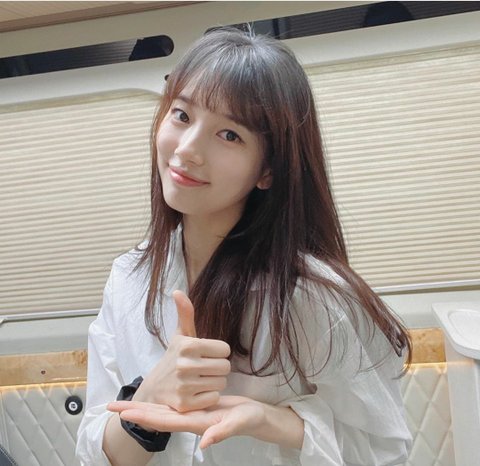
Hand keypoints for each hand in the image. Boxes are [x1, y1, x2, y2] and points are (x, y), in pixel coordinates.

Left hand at [108, 396, 265, 448]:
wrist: (257, 418)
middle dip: (135, 413)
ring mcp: (193, 414)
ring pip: (163, 412)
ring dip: (143, 408)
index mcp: (196, 423)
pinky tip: (153, 400)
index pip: (165, 422)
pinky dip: (159, 404)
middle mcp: (190, 420)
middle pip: (157, 417)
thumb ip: (222, 432)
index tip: (125, 413)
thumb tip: (204, 444)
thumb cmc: (249, 419)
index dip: (144, 417)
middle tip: (112, 406)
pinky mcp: (198, 407)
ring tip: (125, 404)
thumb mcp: (238, 422)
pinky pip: (173, 406)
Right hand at [133, 290, 230, 411]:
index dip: (218, 352)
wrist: (154, 388)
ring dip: (214, 382)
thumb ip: (185, 314)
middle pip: (225, 367)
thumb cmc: (174, 358)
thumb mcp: (180, 335)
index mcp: (188, 345)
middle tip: (204, 368)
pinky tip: (197, 393)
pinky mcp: (186, 404)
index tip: (206, 355)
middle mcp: (185, 364)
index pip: (225, 349)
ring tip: (200, 380)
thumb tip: (177, 291)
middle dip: (217, 368)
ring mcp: (185, 385)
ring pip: (221, 383)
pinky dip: (209, 396)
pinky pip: (214, 398)